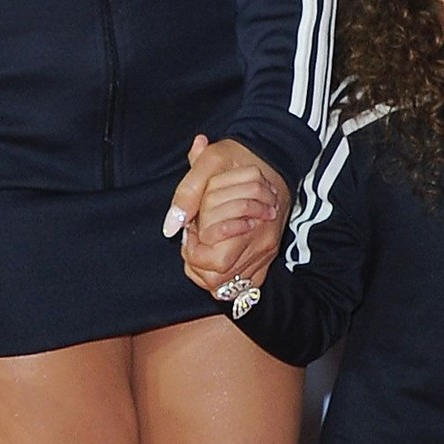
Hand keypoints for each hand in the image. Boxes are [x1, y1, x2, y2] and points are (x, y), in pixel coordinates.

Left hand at [165, 134, 289, 295]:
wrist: (272, 157)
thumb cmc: (239, 158)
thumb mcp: (210, 162)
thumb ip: (187, 194)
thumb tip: (170, 226)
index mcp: (250, 222)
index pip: (216, 262)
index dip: (194, 252)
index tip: (190, 232)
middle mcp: (262, 243)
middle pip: (221, 280)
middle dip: (199, 266)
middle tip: (193, 242)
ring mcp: (266, 251)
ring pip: (232, 286)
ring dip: (210, 273)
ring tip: (203, 247)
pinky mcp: (268, 254)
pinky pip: (248, 283)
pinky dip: (229, 278)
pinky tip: (217, 257)